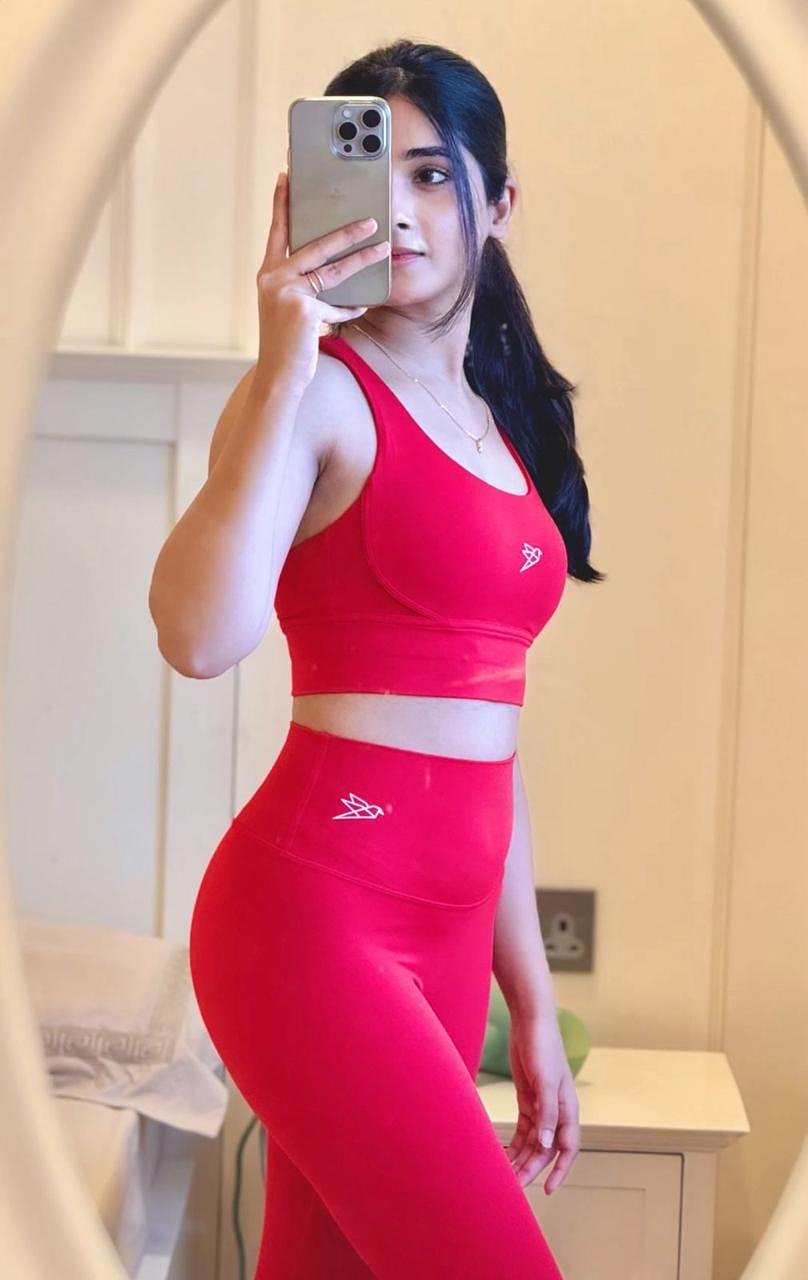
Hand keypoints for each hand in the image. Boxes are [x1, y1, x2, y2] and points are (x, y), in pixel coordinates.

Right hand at [255, 170, 390, 393]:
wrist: (279, 378)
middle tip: (370, 218)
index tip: (286, 177)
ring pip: (334, 271)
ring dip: (363, 258)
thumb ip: (308, 287)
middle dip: (346, 231)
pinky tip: (363, 307)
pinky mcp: (303, 308)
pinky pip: (338, 304)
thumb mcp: (293, 309)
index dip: (282, 204)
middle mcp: (273, 279)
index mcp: (268, 274)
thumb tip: (341, 271)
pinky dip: (351, 307)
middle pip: (316, 245)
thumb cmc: (288, 344)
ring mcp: (286, 292)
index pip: (278, 232)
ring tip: (384, 247)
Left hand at [503, 1010, 579, 1193]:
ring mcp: (542, 1105)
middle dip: (533, 1168)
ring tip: (506, 1175)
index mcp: (567, 1108)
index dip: (560, 1171)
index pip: (568, 1148)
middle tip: (514, 1186)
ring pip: (534, 1141)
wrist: (531, 1020)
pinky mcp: (528, 1098)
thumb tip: (548, 1146)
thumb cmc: (542, 1046)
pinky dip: (515, 1143)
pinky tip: (504, 1154)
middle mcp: (556, 1110)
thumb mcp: (545, 1080)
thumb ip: (548, 1113)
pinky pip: (524, 1129)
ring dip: (522, 1158)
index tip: (548, 1189)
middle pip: (546, 1149)